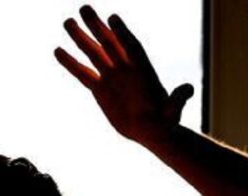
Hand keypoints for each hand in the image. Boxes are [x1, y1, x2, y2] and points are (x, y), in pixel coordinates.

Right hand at [54, 5, 193, 144]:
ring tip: (67, 22)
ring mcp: (112, 77)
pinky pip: (83, 73)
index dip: (123, 34)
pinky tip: (58, 51)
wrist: (151, 131)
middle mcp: (125, 69)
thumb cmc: (165, 121)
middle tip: (84, 8)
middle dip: (97, 26)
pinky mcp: (100, 89)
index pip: (132, 47)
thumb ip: (179, 98)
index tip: (113, 18)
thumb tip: (190, 89)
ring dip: (81, 38)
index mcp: (143, 70)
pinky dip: (71, 63)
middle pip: (110, 43)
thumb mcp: (173, 111)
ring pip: (94, 53)